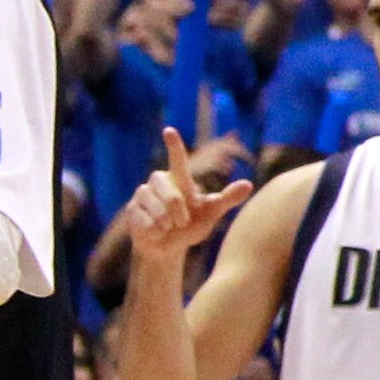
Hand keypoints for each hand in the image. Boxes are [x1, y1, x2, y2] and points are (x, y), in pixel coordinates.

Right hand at [122, 125, 253, 266]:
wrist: (168, 248)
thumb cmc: (190, 227)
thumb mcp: (210, 215)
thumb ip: (226, 199)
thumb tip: (248, 185)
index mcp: (179, 179)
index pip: (177, 160)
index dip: (174, 145)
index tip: (169, 131)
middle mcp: (159, 182)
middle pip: (170, 193)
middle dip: (178, 211)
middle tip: (181, 222)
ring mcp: (142, 194)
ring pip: (155, 207)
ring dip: (166, 223)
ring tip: (167, 228)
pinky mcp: (131, 209)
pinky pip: (143, 220)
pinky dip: (153, 231)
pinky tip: (155, 233)